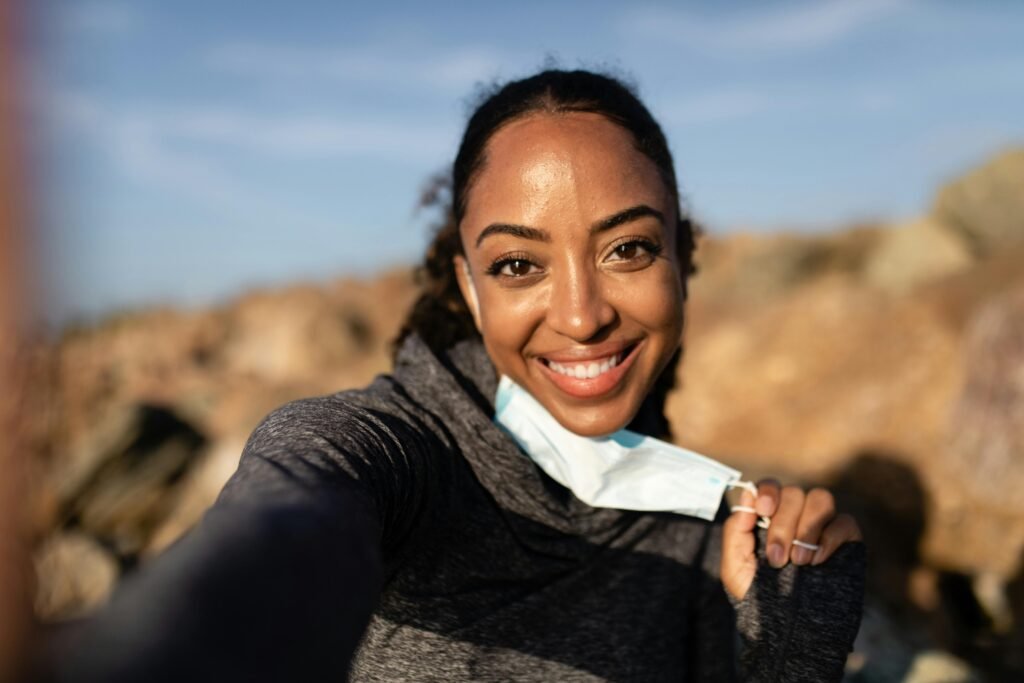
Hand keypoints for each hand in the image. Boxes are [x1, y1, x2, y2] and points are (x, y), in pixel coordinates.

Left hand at [721, 480, 861, 599]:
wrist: (788, 629)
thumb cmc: (757, 595)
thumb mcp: (735, 567)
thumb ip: (735, 531)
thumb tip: (747, 498)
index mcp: (768, 516)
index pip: (770, 486)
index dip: (768, 491)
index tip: (762, 510)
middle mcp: (795, 515)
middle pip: (794, 493)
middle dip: (783, 524)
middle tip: (777, 559)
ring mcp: (822, 526)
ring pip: (821, 499)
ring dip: (807, 527)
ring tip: (799, 561)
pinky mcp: (846, 540)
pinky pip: (845, 521)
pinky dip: (830, 537)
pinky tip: (818, 561)